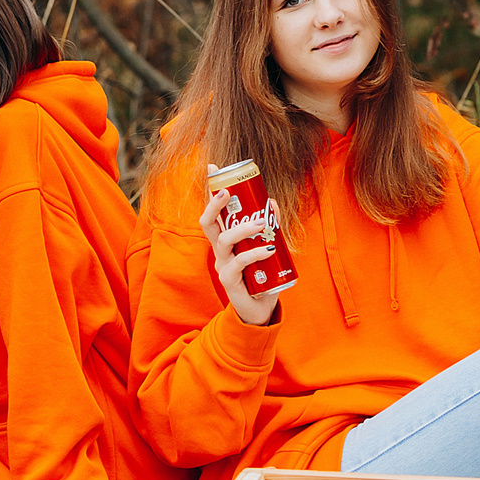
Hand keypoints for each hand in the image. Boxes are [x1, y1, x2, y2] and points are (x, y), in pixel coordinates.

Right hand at [199, 182, 282, 326]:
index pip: (213, 212)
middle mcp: (220, 251)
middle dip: (214, 204)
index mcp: (225, 240)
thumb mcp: (268, 248)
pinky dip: (254, 253)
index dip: (210, 191)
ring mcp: (222, 266)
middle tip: (228, 191)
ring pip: (223, 241)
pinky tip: (268, 248)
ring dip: (242, 228)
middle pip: (207, 223)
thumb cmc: (261, 276)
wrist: (260, 310)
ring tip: (262, 223)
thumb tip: (271, 203)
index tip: (212, 168)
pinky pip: (238, 264)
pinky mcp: (229, 282)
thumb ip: (270, 228)